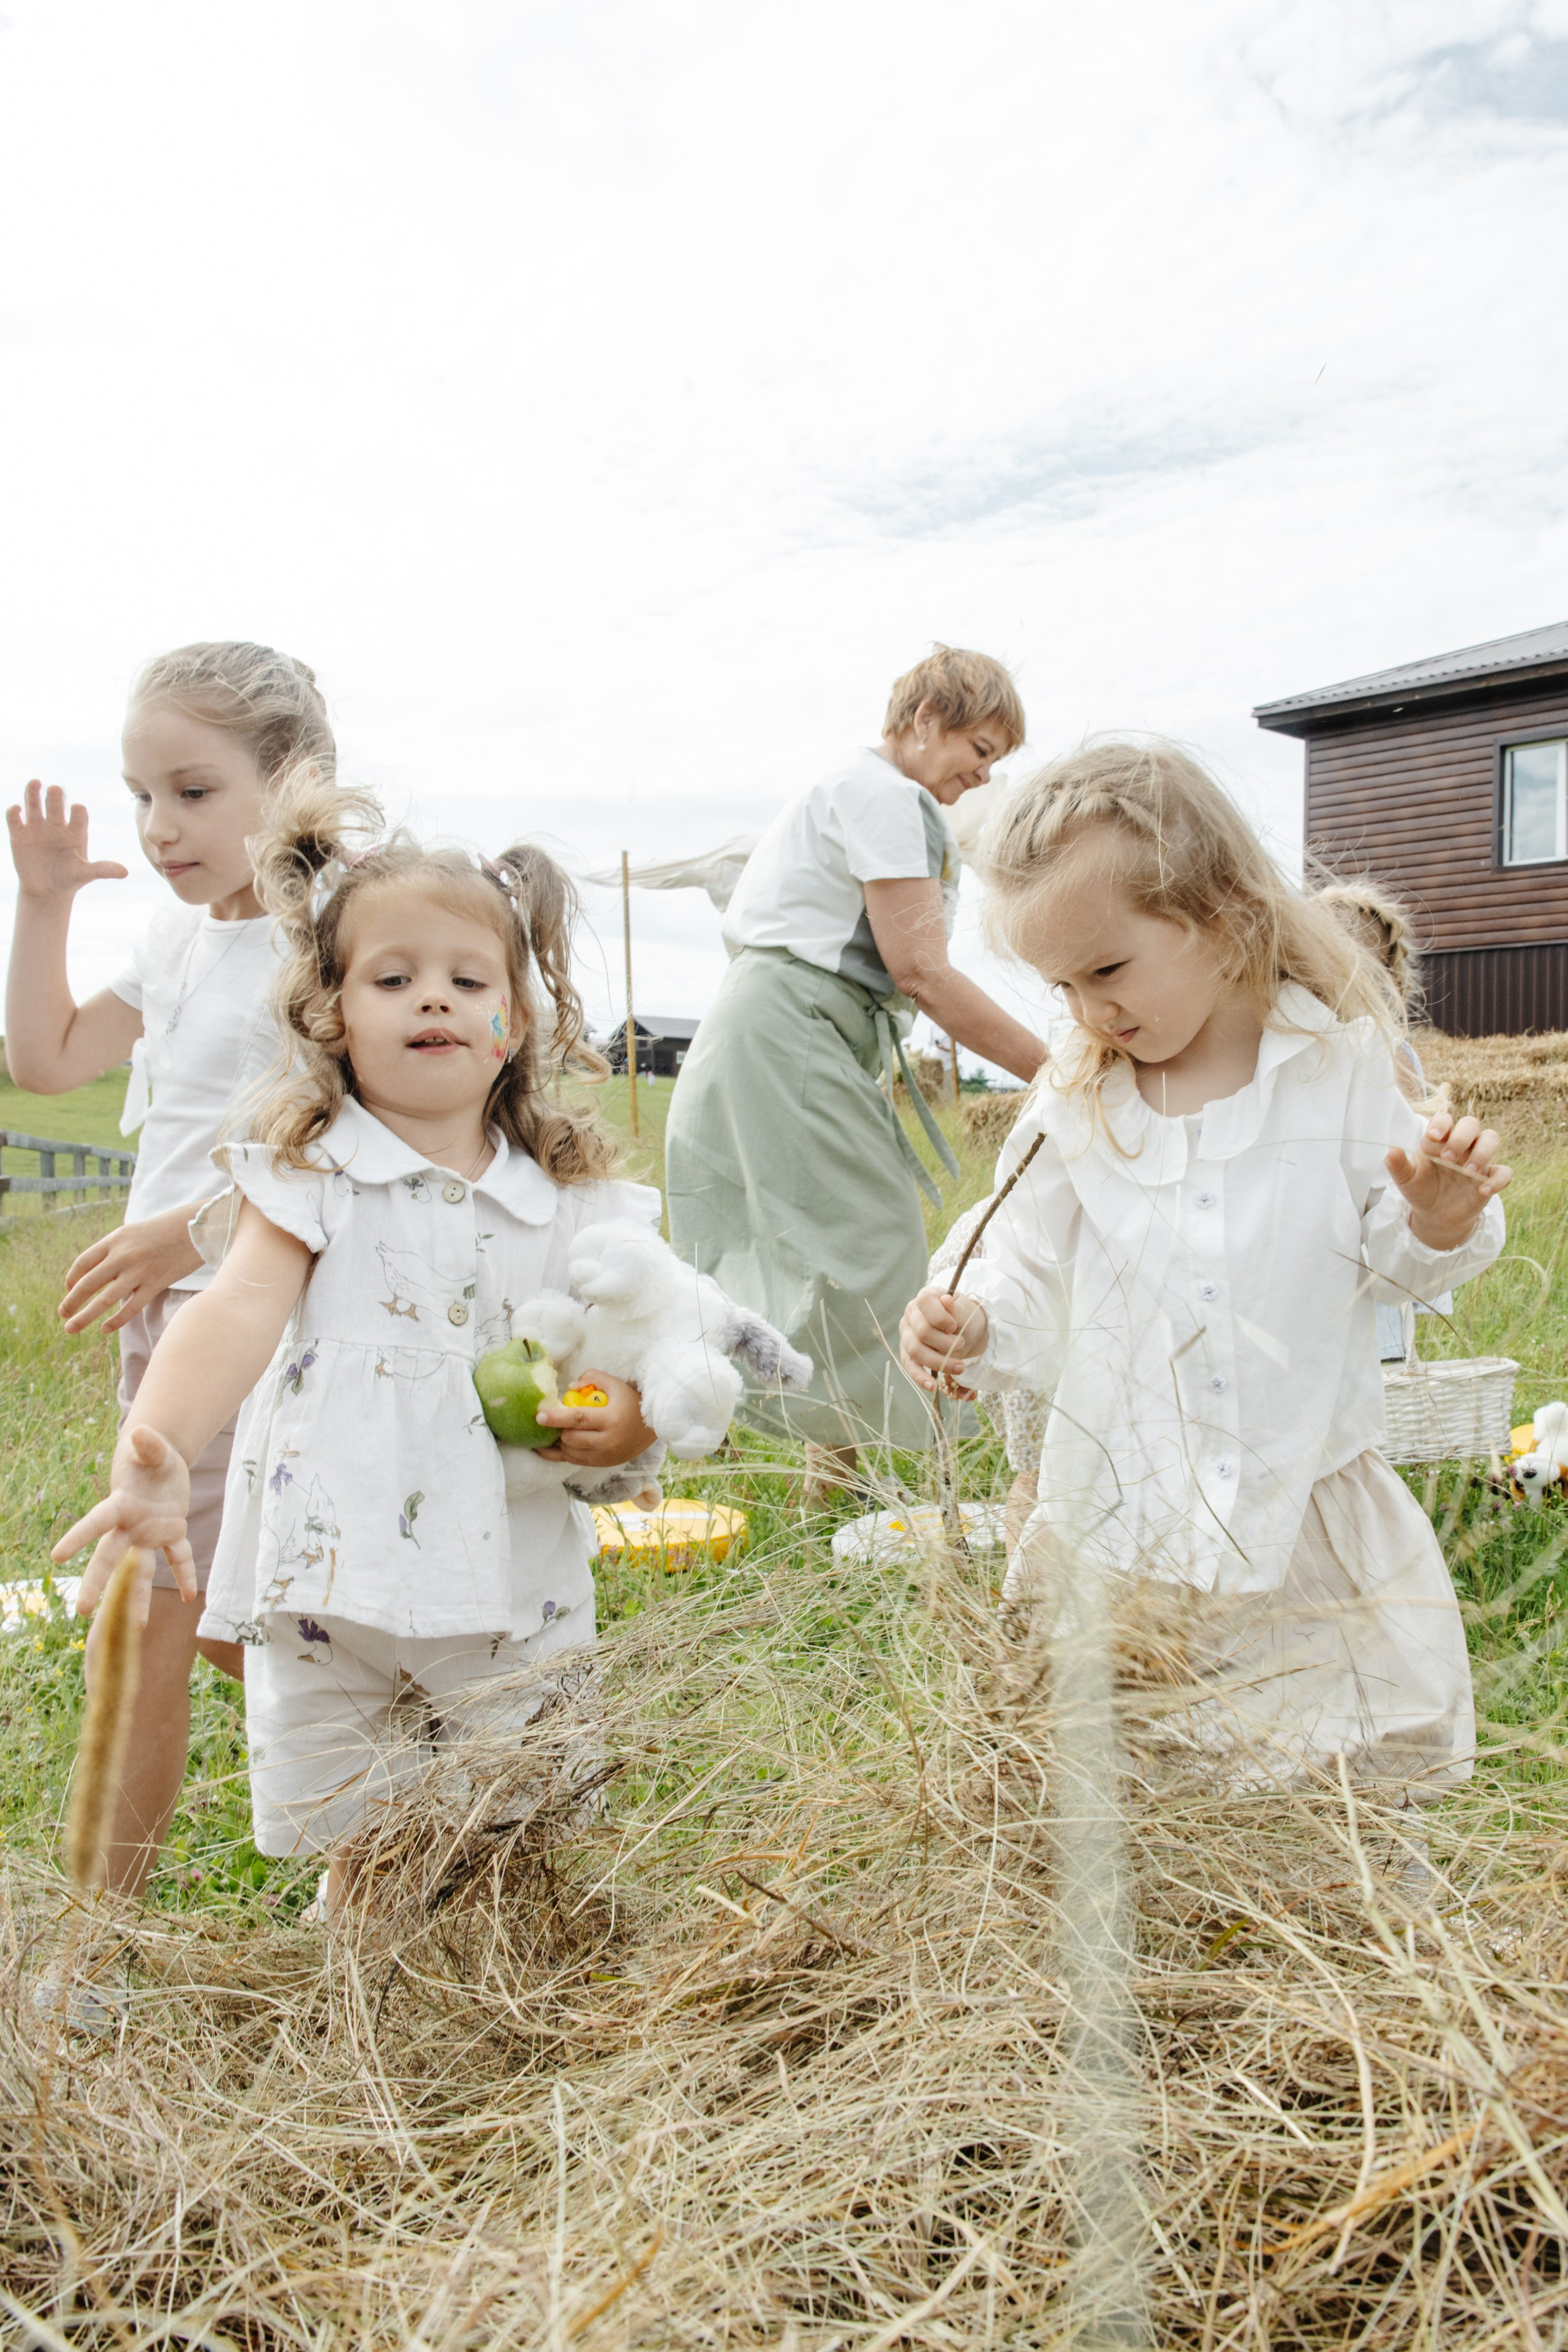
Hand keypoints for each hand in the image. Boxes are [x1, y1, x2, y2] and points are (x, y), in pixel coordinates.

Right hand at [7, 779, 127, 902]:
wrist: (47, 890)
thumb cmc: (69, 879)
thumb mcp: (85, 874)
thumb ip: (103, 870)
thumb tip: (125, 872)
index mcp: (75, 831)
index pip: (79, 816)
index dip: (78, 812)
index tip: (77, 809)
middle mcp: (56, 825)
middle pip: (56, 806)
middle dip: (55, 797)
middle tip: (55, 789)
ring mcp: (37, 828)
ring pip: (34, 806)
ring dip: (33, 794)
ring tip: (35, 782)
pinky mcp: (19, 835)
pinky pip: (15, 820)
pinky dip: (14, 813)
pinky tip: (16, 808)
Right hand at [53, 1424, 194, 1622]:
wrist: (160, 1462)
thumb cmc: (150, 1453)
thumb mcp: (152, 1448)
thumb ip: (148, 1445)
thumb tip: (140, 1432)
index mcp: (121, 1504)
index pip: (96, 1522)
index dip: (77, 1537)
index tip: (57, 1557)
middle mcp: (130, 1525)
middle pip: (110, 1556)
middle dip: (96, 1582)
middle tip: (82, 1610)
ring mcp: (149, 1533)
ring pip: (142, 1569)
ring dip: (139, 1595)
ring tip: (139, 1625)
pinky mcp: (171, 1535)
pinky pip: (177, 1558)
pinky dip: (184, 1574)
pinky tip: (190, 1596)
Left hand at [59, 1201, 206, 1334]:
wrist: (197, 1227)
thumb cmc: (163, 1231)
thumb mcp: (132, 1233)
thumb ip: (114, 1251)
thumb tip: (95, 1275)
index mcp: (115, 1239)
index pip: (82, 1263)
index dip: (71, 1279)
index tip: (68, 1290)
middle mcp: (123, 1255)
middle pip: (88, 1284)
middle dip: (71, 1302)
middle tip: (62, 1315)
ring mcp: (139, 1271)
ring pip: (105, 1300)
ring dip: (84, 1317)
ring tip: (70, 1329)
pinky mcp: (156, 1284)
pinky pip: (131, 1307)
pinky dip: (115, 1320)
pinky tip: (105, 1328)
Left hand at [535, 1371, 656, 1466]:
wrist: (652, 1427)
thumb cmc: (631, 1402)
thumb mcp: (615, 1384)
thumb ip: (592, 1377)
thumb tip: (570, 1387)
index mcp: (611, 1420)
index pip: (578, 1419)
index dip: (556, 1418)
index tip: (539, 1416)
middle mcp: (608, 1441)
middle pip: (571, 1439)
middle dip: (558, 1429)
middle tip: (550, 1420)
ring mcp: (604, 1456)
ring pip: (570, 1453)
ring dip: (559, 1441)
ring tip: (555, 1430)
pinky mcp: (602, 1464)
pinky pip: (574, 1461)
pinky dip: (561, 1453)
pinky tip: (550, 1446)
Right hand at [900, 1286, 989, 1397]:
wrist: (966, 1329)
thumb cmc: (964, 1316)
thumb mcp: (965, 1310)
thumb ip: (956, 1308)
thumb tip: (946, 1300)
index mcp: (924, 1298)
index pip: (925, 1304)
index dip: (940, 1317)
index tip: (954, 1327)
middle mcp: (911, 1315)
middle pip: (922, 1332)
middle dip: (944, 1343)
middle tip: (962, 1344)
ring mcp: (907, 1334)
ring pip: (915, 1351)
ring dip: (938, 1362)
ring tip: (960, 1367)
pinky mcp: (908, 1353)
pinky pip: (910, 1366)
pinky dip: (920, 1377)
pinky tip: (932, 1386)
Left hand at [1386, 1112, 1511, 1252]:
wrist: (1435, 1215)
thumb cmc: (1421, 1190)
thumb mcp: (1406, 1180)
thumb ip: (1398, 1166)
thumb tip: (1390, 1151)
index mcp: (1439, 1140)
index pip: (1445, 1119)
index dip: (1441, 1124)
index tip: (1432, 1137)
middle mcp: (1461, 1145)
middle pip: (1471, 1123)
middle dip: (1462, 1137)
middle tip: (1447, 1158)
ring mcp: (1478, 1159)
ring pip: (1491, 1139)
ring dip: (1482, 1152)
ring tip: (1468, 1172)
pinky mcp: (1490, 1177)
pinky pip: (1504, 1172)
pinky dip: (1497, 1180)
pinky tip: (1483, 1191)